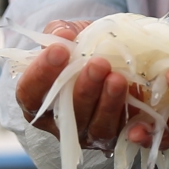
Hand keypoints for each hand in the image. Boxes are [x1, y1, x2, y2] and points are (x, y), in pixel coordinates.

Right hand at [15, 21, 135, 151]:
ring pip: (97, 127)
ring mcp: (89, 133)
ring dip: (108, 103)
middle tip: (98, 63)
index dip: (41, 74)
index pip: (30, 94)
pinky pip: (126, 132)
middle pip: (68, 114)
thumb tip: (63, 34)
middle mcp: (61, 123)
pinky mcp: (117, 136)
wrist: (110, 56)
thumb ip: (59, 32)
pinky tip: (138, 97)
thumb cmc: (80, 48)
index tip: (59, 50)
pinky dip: (134, 121)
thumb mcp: (68, 34)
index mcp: (38, 99)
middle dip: (84, 89)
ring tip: (118, 78)